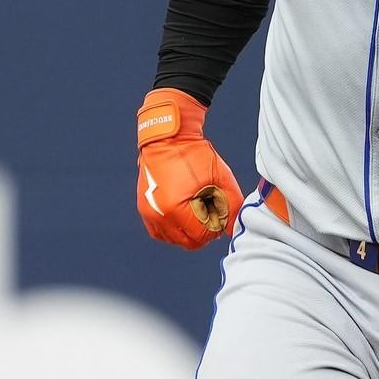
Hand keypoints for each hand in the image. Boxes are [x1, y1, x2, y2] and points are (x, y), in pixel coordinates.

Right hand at [135, 89, 242, 249]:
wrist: (168, 137)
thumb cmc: (196, 155)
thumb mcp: (221, 178)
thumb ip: (232, 206)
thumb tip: (234, 230)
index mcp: (176, 208)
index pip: (201, 236)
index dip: (215, 227)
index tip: (220, 212)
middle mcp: (159, 214)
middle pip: (187, 242)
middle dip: (204, 232)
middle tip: (212, 213)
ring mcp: (149, 213)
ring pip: (174, 239)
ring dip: (188, 232)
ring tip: (198, 211)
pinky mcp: (144, 208)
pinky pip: (160, 233)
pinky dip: (173, 230)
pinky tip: (184, 216)